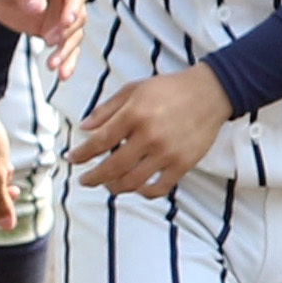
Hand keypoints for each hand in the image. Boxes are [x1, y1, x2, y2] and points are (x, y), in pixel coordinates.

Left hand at [0, 0, 89, 80]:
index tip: (66, 23)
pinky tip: (62, 74)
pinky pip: (65, 45)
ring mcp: (61, 12)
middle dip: (66, 32)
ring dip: (66, 51)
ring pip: (74, 35)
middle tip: (48, 40)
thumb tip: (38, 8)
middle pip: (77, 17)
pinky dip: (65, 60)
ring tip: (53, 65)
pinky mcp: (54, 27)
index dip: (73, 8)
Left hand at [72, 65, 231, 199]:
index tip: (71, 159)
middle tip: (84, 180)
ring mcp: (168, 153)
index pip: (99, 142)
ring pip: (133, 181)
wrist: (210, 93)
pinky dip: (143, 193)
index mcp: (133, 115)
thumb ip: (106, 110)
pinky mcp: (184, 164)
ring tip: (106, 185)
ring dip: (114, 187)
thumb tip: (83, 127)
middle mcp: (149, 136)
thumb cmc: (168, 89)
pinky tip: (135, 188)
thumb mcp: (132, 90)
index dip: (81, 154)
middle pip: (113, 167)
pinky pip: (160, 188)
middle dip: (93, 177)